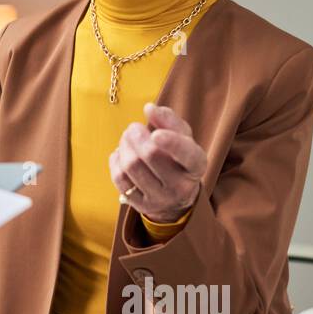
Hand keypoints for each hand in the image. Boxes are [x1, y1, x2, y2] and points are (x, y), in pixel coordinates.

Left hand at [109, 103, 205, 223]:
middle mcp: (181, 186)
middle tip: (133, 128)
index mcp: (196, 165)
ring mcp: (161, 199)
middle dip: (136, 135)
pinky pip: (119, 178)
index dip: (171, 143)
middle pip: (150, 155)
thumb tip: (149, 108)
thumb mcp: (182, 137)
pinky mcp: (141, 205)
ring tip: (127, 139)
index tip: (156, 135)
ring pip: (131, 166)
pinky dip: (116, 160)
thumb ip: (168, 120)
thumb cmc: (177, 157)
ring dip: (124, 146)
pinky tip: (121, 154)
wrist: (174, 194)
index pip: (186, 155)